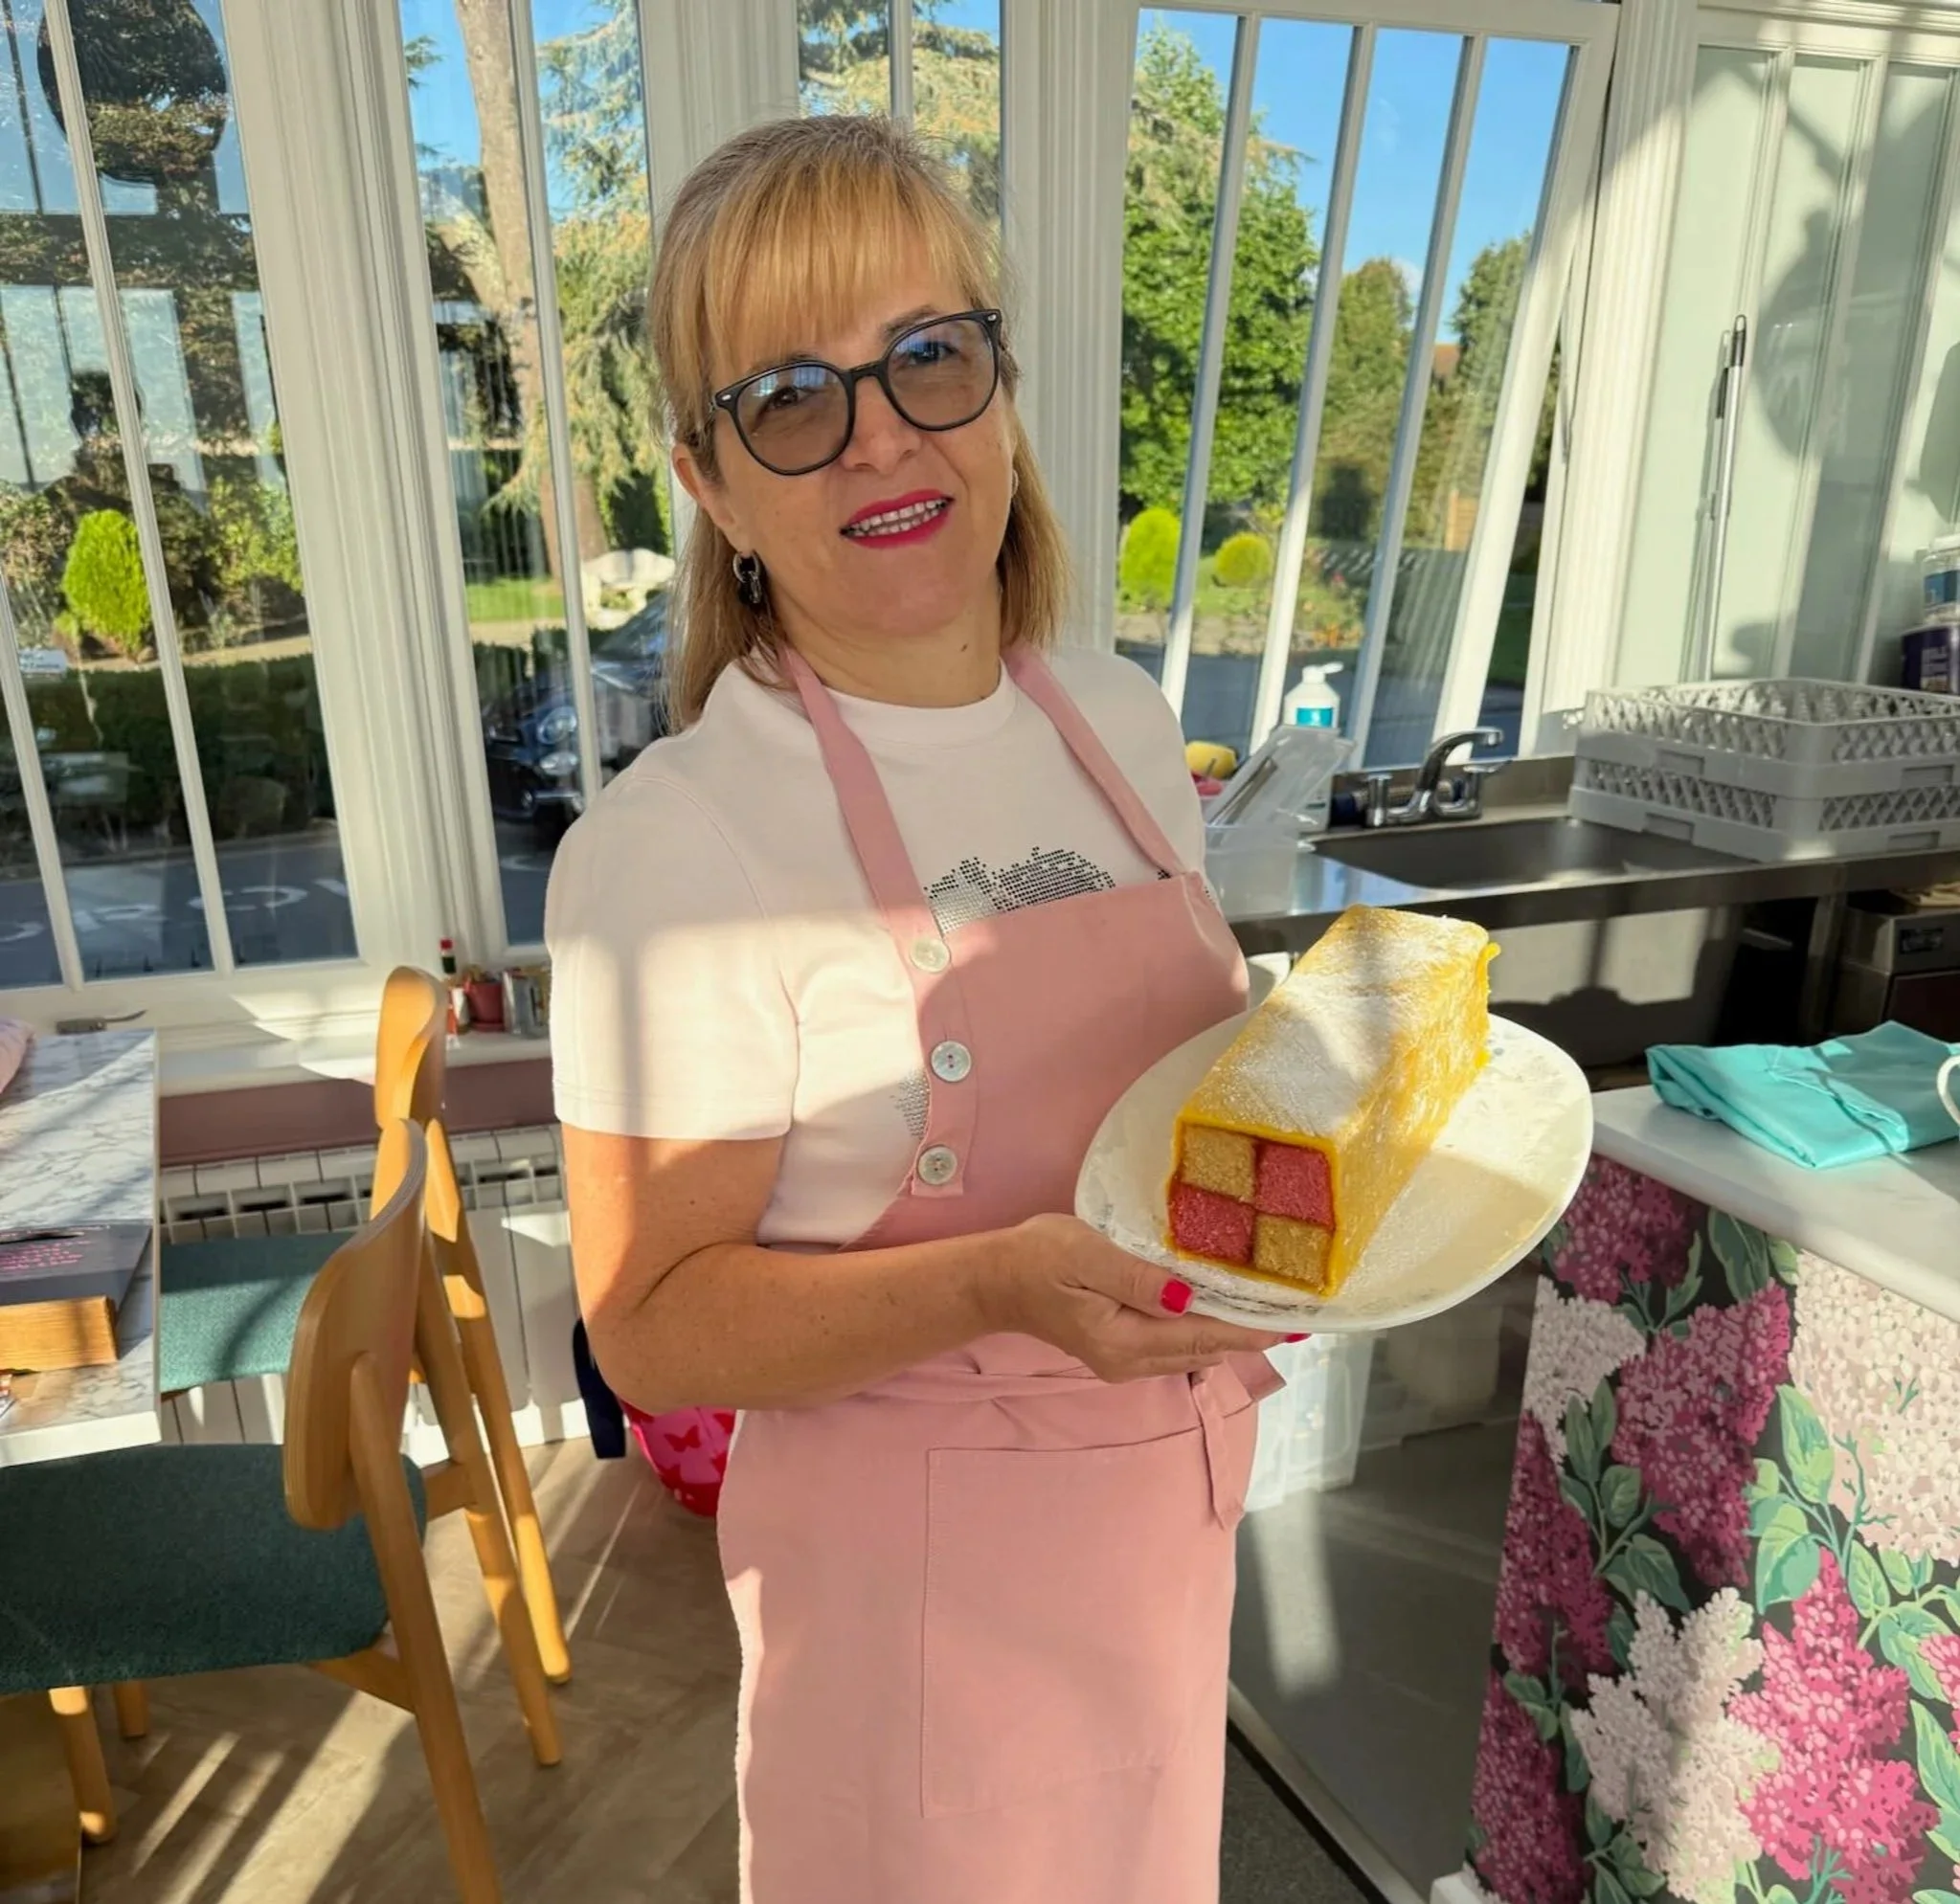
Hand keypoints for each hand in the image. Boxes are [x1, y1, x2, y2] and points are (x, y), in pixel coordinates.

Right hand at [987, 1213, 1292, 1383]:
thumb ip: (1136, 1277)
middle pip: (1205, 1351)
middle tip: (1297, 1315)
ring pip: (1193, 1353)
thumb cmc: (1037, 1259)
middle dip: (1249, 1334)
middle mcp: (1130, 1362)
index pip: (1203, 1336)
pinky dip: (1205, 1333)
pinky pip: (1176, 1347)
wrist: (995, 1282)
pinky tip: (1222, 1314)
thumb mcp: (1085, 1256)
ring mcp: (1125, 1362)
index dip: (1250, 1329)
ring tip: (1271, 1314)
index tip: (1293, 1322)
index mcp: (1125, 1340)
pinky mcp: (1120, 1351)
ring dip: (1230, 1335)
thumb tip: (1187, 1297)